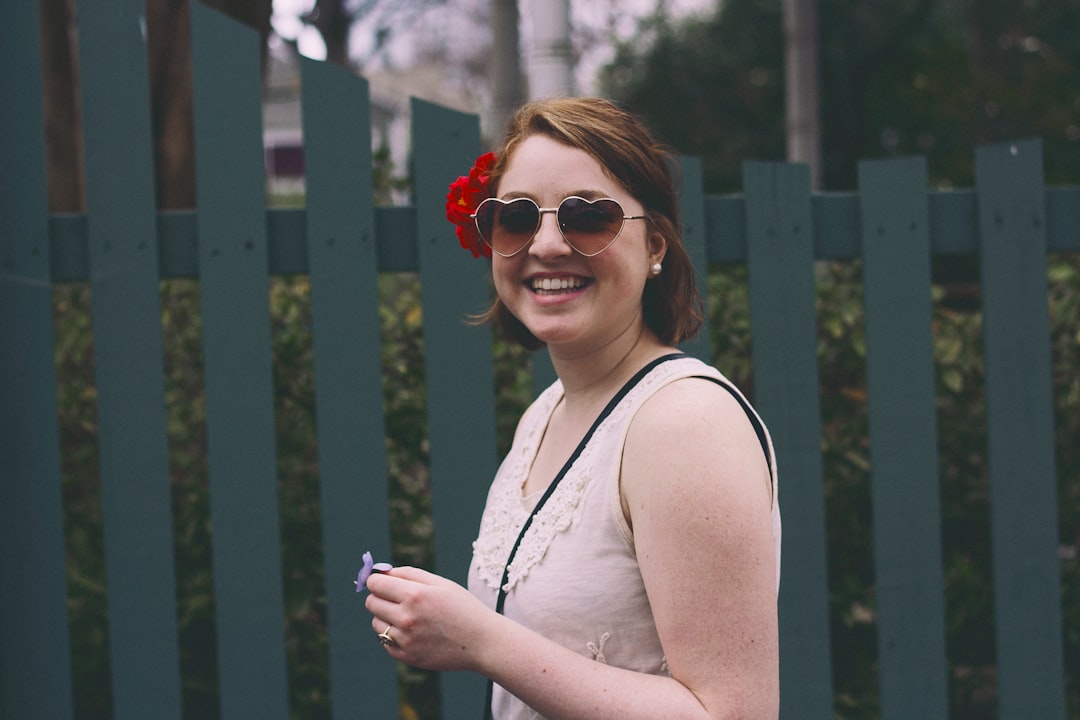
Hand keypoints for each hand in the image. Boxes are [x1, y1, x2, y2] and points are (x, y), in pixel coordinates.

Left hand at [364, 566, 493, 672]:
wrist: (482, 642)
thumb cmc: (463, 607)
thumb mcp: (441, 583)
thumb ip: (409, 574)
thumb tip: (382, 572)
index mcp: (414, 595)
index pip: (375, 584)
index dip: (377, 580)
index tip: (383, 582)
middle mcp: (406, 618)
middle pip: (371, 603)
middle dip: (380, 597)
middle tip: (397, 598)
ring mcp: (405, 640)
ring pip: (376, 623)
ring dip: (386, 617)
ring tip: (409, 616)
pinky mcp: (407, 657)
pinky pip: (385, 642)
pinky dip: (394, 636)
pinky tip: (413, 632)